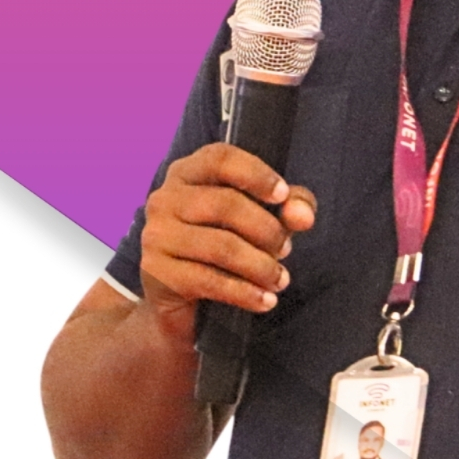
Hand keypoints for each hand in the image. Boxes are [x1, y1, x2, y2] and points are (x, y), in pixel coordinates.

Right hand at [138, 144, 316, 332]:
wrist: (180, 298)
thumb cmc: (225, 242)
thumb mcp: (262, 217)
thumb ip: (290, 206)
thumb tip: (303, 215)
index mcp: (189, 172)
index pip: (220, 159)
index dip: (255, 173)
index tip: (283, 194)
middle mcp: (165, 198)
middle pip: (225, 204)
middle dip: (266, 229)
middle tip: (287, 249)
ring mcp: (156, 234)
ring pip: (220, 246)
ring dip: (260, 265)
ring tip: (280, 278)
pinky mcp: (155, 272)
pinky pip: (208, 280)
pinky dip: (244, 292)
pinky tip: (266, 300)